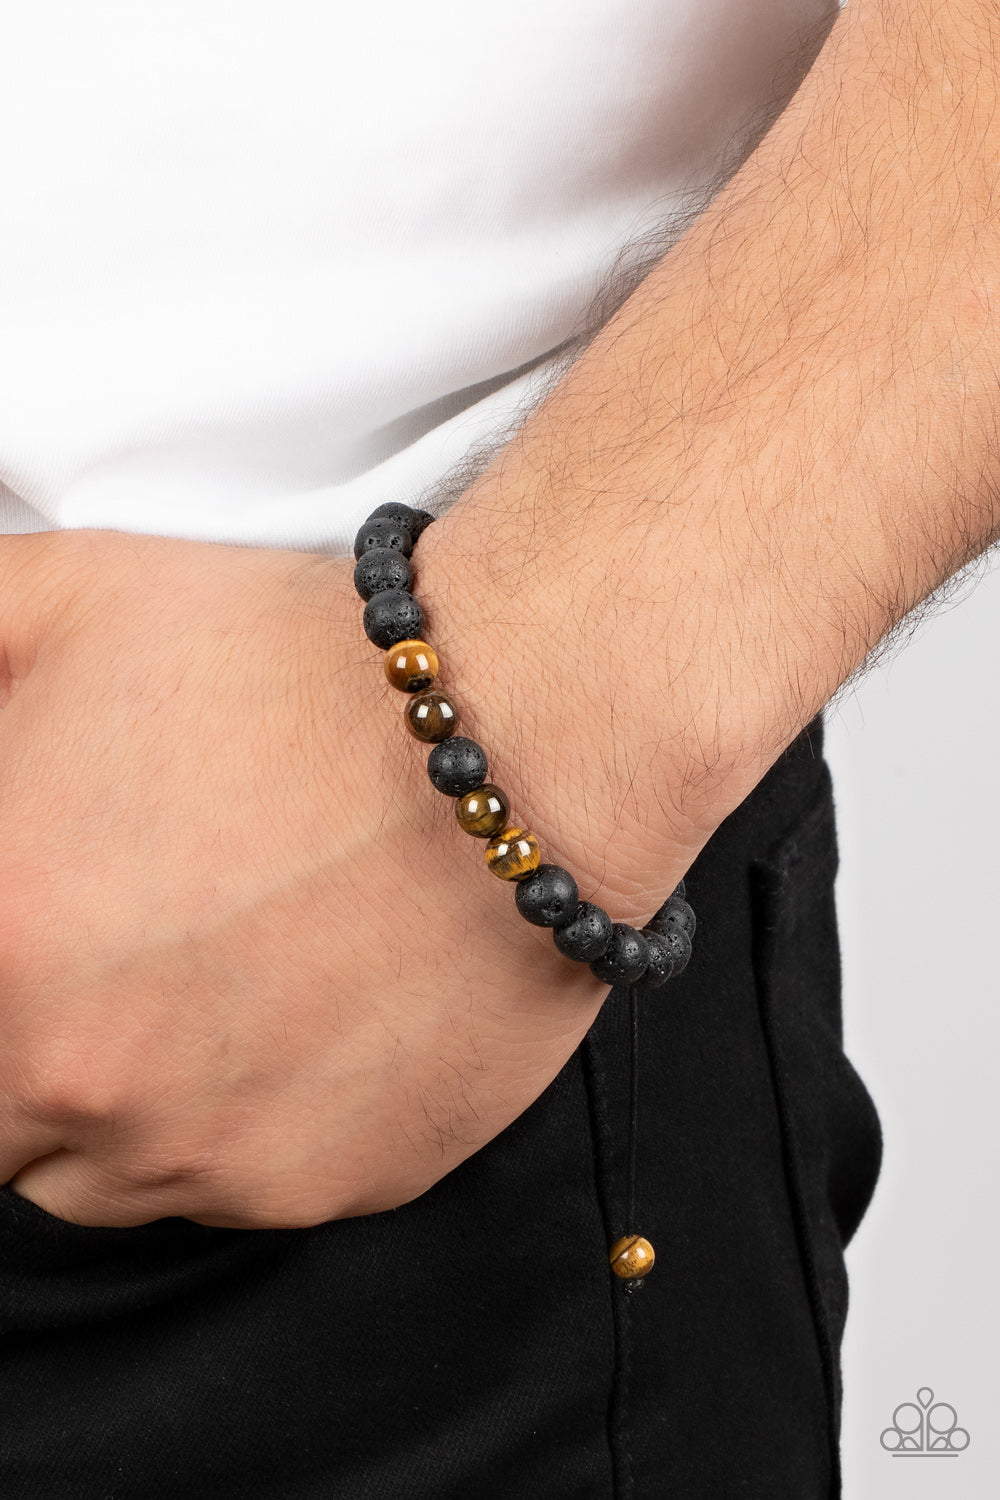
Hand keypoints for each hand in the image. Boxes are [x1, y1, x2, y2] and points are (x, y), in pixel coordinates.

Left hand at [0, 529, 681, 1228]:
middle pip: (9, 1131)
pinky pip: (255, 1182)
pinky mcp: (338, 1178)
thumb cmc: (300, 665)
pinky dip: (263, 1118)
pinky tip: (316, 1004)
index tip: (40, 942)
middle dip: (41, 1057)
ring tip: (225, 979)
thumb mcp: (62, 601)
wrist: (523, 727)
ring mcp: (218, 1152)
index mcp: (0, 948)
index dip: (1, 981)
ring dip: (143, 1101)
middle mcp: (89, 1082)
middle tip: (122, 960)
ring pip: (123, 1175)